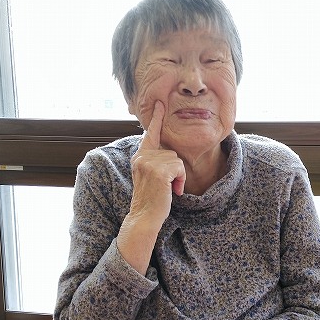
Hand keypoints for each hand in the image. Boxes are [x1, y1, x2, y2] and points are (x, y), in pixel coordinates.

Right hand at [129, 101, 185, 225]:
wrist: (144, 217)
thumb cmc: (152, 199)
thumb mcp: (150, 176)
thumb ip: (155, 162)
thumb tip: (170, 153)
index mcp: (139, 156)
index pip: (150, 134)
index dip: (156, 118)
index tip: (161, 103)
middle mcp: (141, 157)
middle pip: (171, 152)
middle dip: (175, 169)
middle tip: (167, 185)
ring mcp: (149, 163)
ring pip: (176, 160)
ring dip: (178, 176)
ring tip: (168, 188)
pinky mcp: (158, 171)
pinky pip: (179, 167)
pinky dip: (180, 180)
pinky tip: (173, 190)